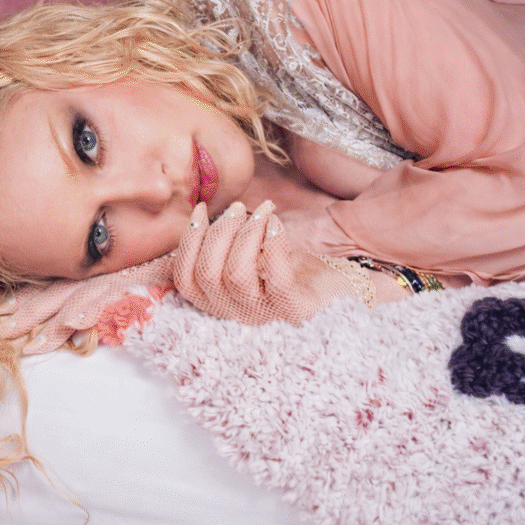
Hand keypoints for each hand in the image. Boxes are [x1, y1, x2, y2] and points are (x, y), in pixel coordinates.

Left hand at [0, 254, 173, 353]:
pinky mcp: (140, 287)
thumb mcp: (128, 272)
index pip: (54, 284)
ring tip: (31, 345)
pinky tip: (75, 326)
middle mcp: (101, 274)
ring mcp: (119, 281)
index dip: (26, 297)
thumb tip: (80, 317)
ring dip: (52, 324)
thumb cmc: (164, 260)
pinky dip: (93, 312)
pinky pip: (112, 301)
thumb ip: (106, 288)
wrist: (197, 246)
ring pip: (78, 302)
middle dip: (26, 314)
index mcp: (95, 271)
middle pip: (56, 294)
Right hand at [173, 201, 373, 324]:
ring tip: (263, 211)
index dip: (187, 242)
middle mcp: (237, 313)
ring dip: (246, 232)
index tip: (201, 211)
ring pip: (236, 274)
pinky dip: (272, 243)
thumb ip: (221, 241)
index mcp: (218, 300)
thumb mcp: (249, 250)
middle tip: (239, 208)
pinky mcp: (297, 311)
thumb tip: (195, 219)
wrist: (340, 274)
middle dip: (219, 231)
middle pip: (207, 274)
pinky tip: (276, 223)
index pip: (185, 279)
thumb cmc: (290, 259)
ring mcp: (266, 316)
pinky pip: (276, 279)